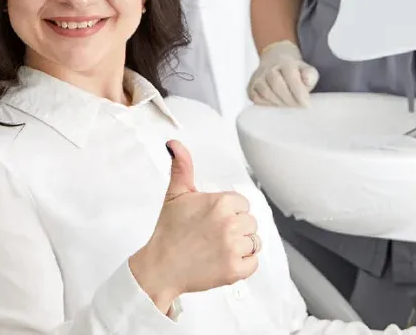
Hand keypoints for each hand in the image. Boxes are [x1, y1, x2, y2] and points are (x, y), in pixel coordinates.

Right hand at [129, 140, 259, 311]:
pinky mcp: (235, 270)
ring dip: (241, 246)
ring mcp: (233, 248)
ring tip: (219, 247)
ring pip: (254, 242)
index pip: (242, 204)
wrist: (161, 267)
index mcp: (220, 203)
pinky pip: (254, 263)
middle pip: (250, 222)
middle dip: (236, 228)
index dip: (229, 211)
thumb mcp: (175, 194)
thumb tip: (175, 145)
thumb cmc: (169, 232)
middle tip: (214, 234)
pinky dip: (243, 264)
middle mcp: (229, 224)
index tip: (215, 218)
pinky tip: (225, 260)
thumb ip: (181, 166)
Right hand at [247, 40, 318, 107]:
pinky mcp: (251, 87)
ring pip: (266, 92)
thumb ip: (310, 75)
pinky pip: (256, 98)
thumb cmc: (293, 70)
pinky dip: (267, 104)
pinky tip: (276, 104)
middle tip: (298, 108)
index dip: (299, 92)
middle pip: (277, 84)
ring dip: (278, 103)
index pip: (291, 77)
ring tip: (288, 107)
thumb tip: (307, 81)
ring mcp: (258, 77)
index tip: (306, 105)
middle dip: (289, 100)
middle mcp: (269, 68)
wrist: (275, 61)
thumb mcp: (306, 69)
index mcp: (285, 62)